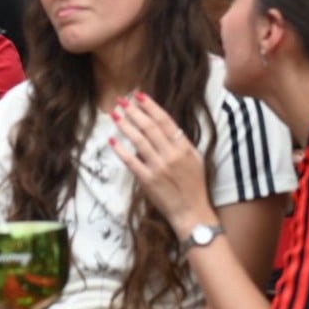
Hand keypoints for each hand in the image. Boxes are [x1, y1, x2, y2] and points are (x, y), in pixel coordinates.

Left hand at [108, 91, 217, 238]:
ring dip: (125, 125)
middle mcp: (171, 154)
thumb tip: (165, 126)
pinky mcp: (148, 180)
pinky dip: (121, 150)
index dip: (150, 106)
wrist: (192, 212)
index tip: (139, 95)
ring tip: (115, 114)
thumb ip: (181, 142)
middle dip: (134, 111)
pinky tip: (112, 140)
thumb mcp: (195, 159)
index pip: (165, 120)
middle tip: (122, 100)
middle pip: (149, 127)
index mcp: (184, 147)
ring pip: (138, 140)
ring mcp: (159, 167)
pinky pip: (131, 161)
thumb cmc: (194, 185)